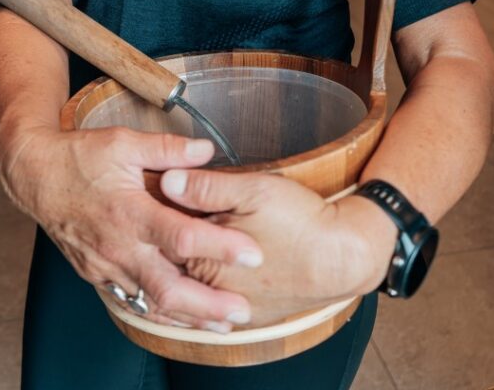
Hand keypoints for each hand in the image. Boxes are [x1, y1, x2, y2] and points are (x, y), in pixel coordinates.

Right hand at [0, 125, 263, 330]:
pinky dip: (157, 313)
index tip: (253, 254)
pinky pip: (131, 300)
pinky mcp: (96, 274)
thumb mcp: (124, 142)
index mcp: (129, 211)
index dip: (220, 248)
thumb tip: (207, 150)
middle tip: (242, 312)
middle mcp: (119, 246)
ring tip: (222, 326)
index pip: (182, 238)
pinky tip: (180, 318)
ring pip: (150, 303)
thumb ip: (168, 148)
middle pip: (168, 288)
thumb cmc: (79, 156)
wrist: (34, 176)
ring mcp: (106, 265)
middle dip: (207, 306)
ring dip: (187, 317)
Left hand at [159, 167, 395, 326]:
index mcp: (206, 261)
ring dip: (180, 271)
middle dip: (163, 245)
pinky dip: (204, 291)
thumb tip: (167, 180)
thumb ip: (206, 187)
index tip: (149, 194)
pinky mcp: (252, 313)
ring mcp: (233, 306)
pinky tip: (203, 273)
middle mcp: (214, 292)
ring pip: (192, 291)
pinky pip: (215, 306)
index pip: (164, 240)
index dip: (155, 216)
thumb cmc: (302, 220)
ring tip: (178, 246)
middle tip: (159, 220)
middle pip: (172, 269)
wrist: (345, 255)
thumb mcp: (253, 190)